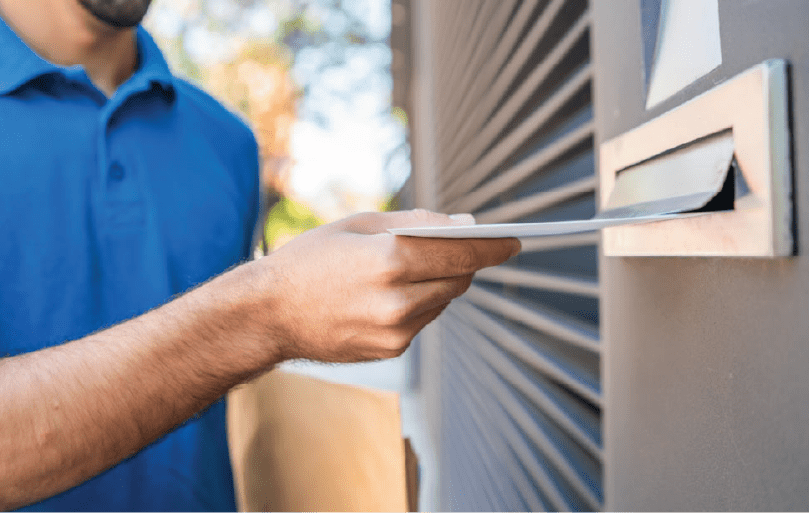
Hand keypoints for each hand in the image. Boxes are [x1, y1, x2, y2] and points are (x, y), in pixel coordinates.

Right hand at [248, 209, 519, 362]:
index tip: (515, 241)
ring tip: (413, 266)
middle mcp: (399, 301)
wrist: (268, 314)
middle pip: (460, 278)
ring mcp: (396, 331)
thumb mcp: (359, 224)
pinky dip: (420, 302)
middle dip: (465, 259)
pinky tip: (392, 292)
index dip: (494, 245)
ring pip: (444, 300)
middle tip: (460, 243)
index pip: (464, 252)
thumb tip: (465, 225)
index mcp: (391, 261)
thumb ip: (417, 223)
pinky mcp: (391, 349)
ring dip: (441, 281)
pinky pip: (424, 319)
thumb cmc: (309, 260)